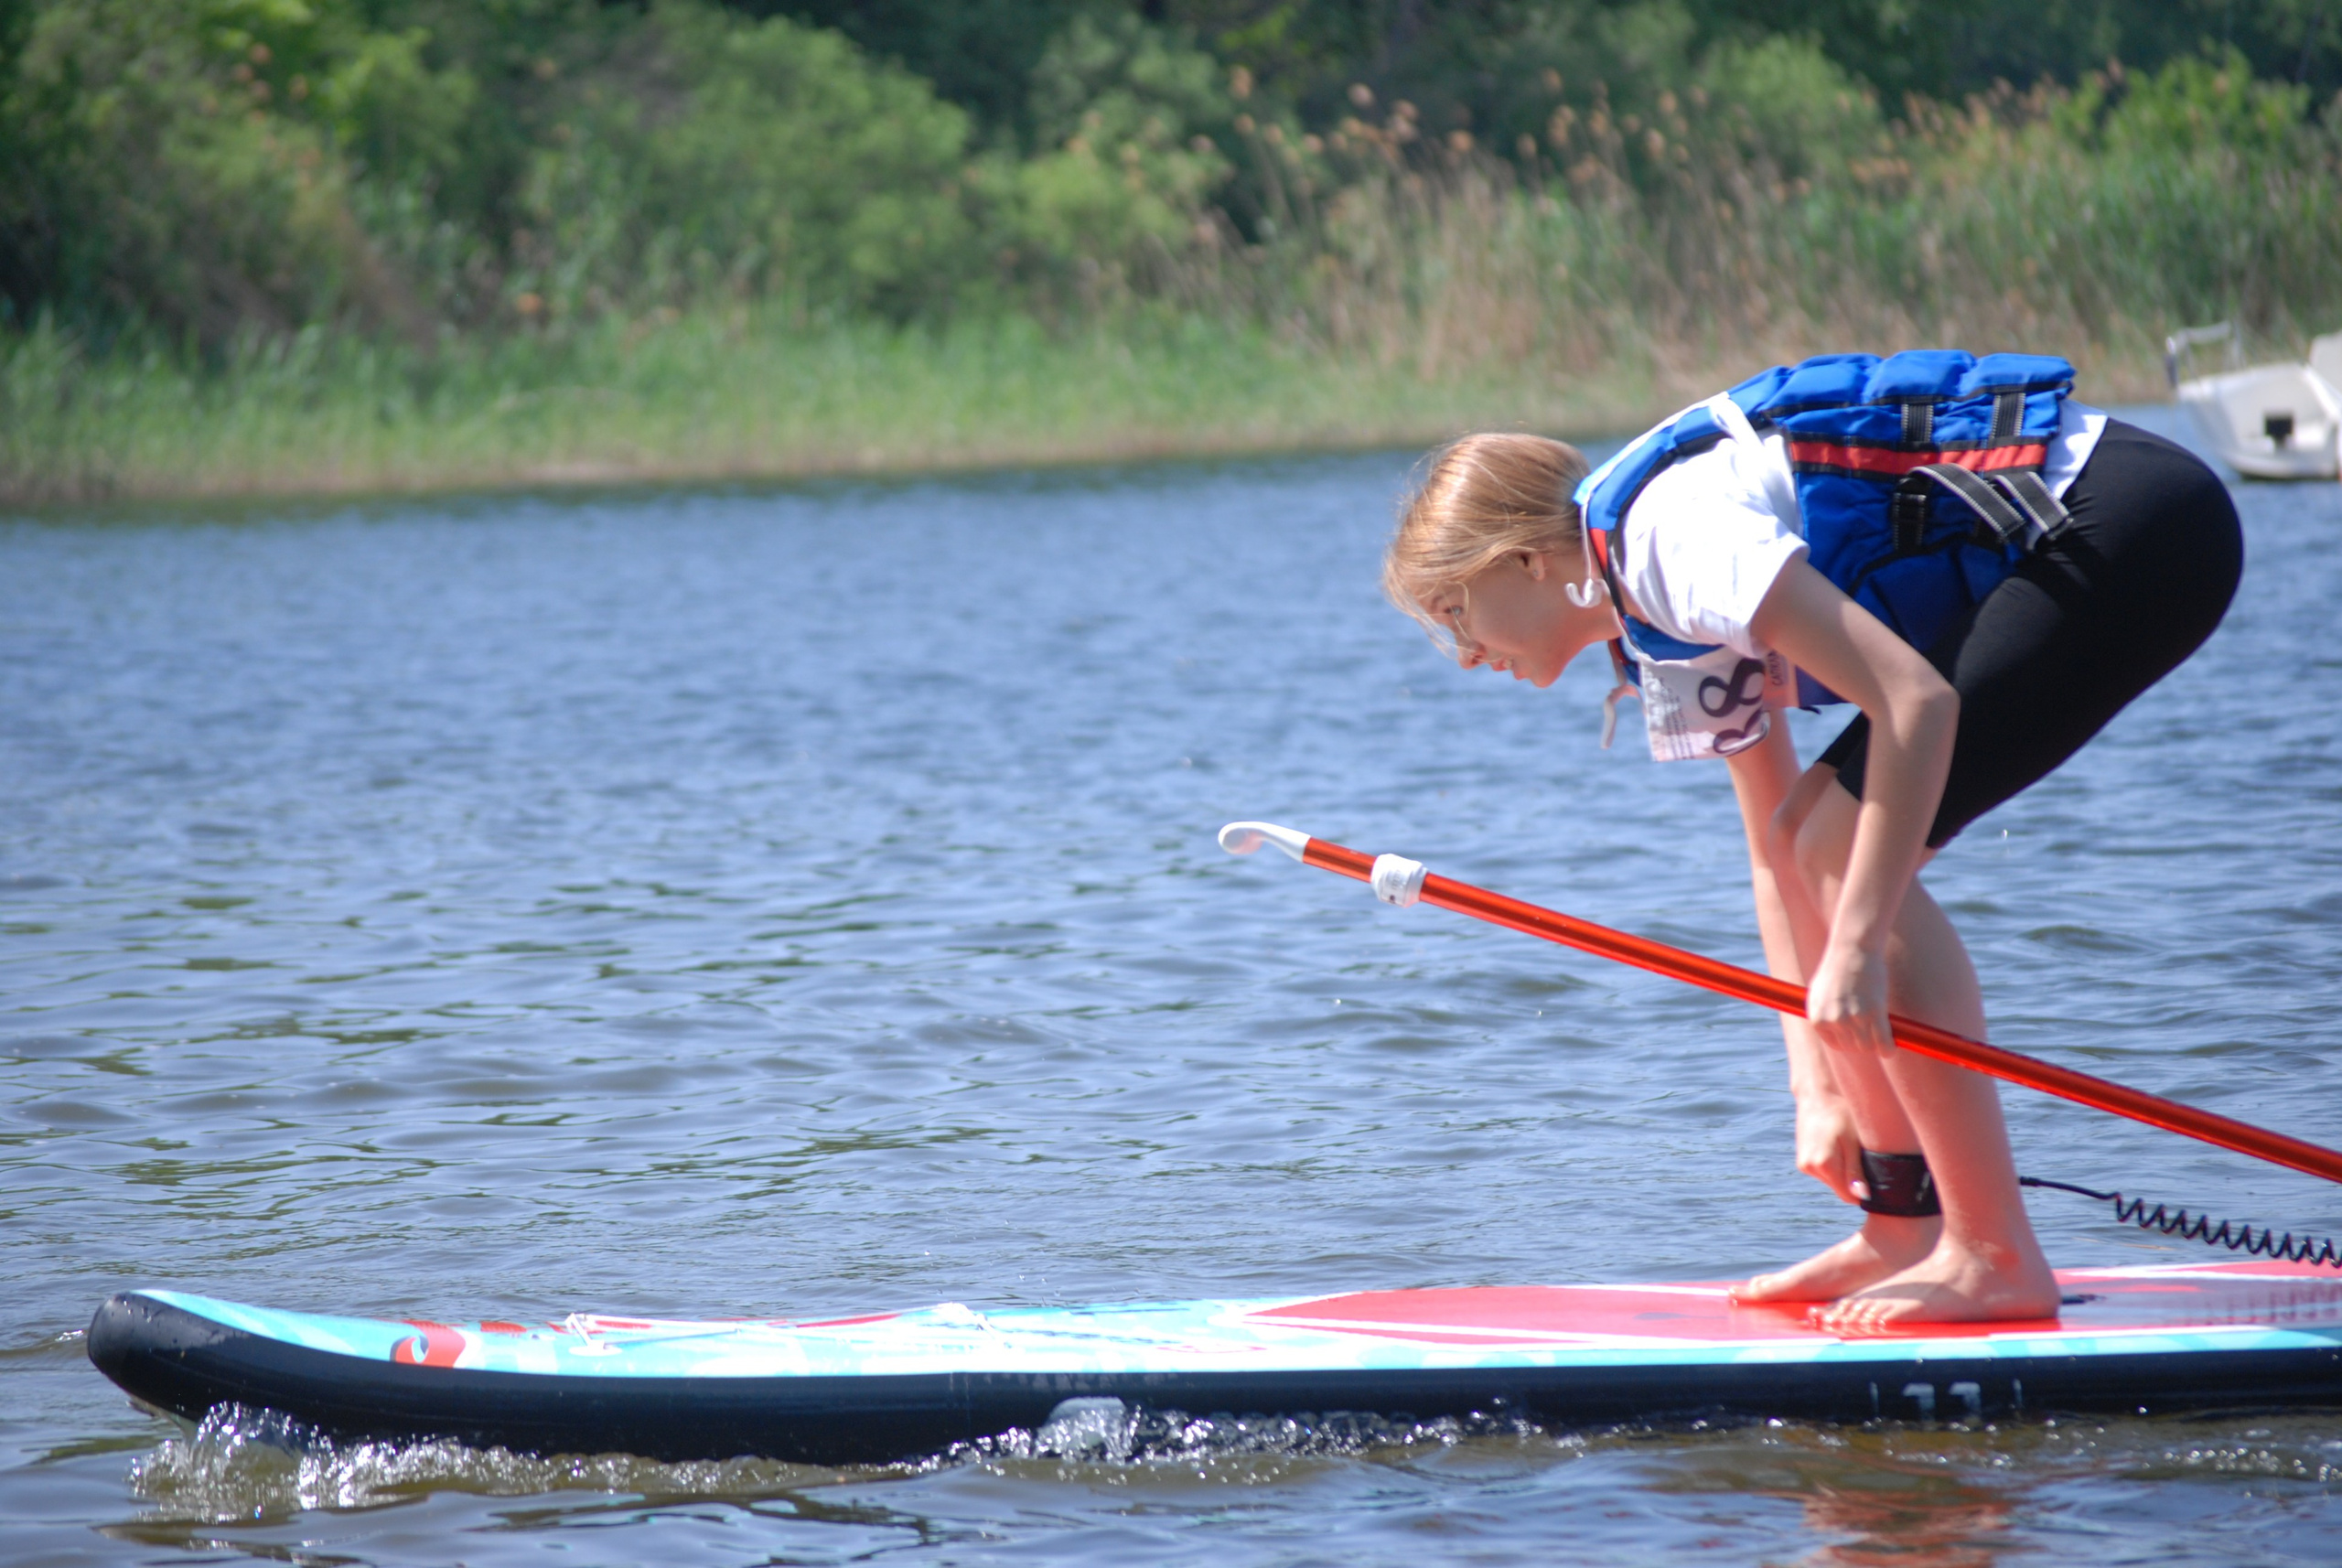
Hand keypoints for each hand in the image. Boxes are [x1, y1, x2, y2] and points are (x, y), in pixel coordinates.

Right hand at [1792, 1090, 1866, 1204]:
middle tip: (1860, 1154)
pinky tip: (1837, 1146)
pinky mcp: (1802, 1160)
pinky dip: (1834, 1165)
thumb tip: (1862, 1197)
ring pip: (1832, 1181)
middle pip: (1840, 1189)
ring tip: (1847, 1147)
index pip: (1848, 1196)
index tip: (1874, 1176)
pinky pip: (1824, 1173)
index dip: (1863, 1190)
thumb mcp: (1854, 1140)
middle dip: (1853, 1179)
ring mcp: (1803, 1164)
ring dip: (1843, 1171)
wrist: (1818, 1094)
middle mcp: (1809, 1167)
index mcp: (1823, 1164)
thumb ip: (1856, 1171)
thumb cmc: (1841, 1112)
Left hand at [1805, 939, 1894, 1054]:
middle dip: (1865, 1041)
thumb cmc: (1838, 967)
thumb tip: (1831, 1026)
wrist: (1853, 948)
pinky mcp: (1873, 1012)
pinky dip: (1888, 1048)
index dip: (1851, 1043)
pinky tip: (1892, 1046)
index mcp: (1817, 1018)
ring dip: (1878, 1045)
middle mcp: (1833, 1020)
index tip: (1860, 1037)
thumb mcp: (1820, 992)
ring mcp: (1853, 1018)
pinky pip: (1882, 1043)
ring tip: (1884, 1036)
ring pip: (1868, 1047)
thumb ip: (1824, 1012)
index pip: (1836, 1045)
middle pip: (1854, 1047)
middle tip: (1875, 1031)